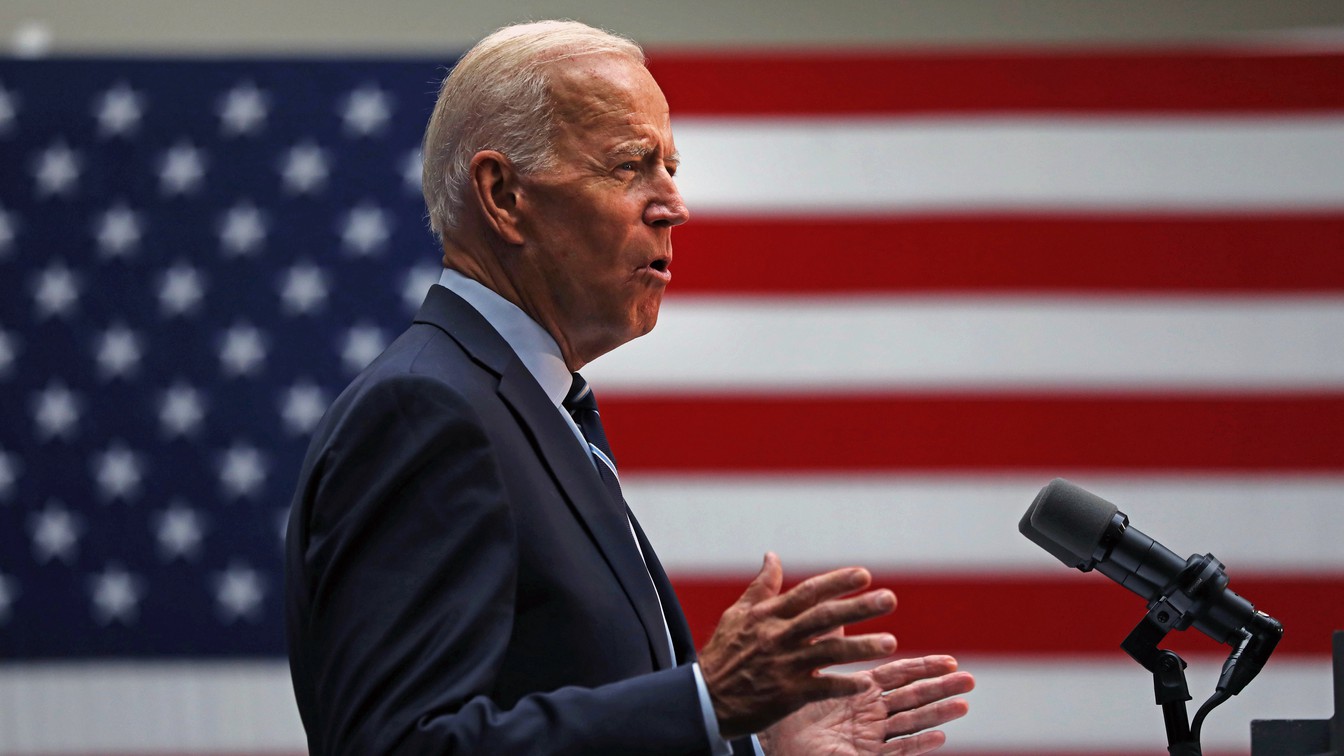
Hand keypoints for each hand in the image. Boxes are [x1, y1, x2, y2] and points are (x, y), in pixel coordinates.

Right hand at [698, 553, 898, 737]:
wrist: (705, 698)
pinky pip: (822, 688)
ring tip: (891, 642)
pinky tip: (867, 682)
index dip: (837, 582)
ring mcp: (785, 666)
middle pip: (825, 618)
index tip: (865, 575)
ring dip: (862, 647)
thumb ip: (761, 586)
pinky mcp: (788, 694)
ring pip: (829, 653)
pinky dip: (844, 685)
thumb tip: (772, 555)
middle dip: (859, 608)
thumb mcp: (737, 614)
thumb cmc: (723, 654)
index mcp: (769, 615)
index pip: (808, 593)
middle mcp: (779, 637)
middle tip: (890, 599)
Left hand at [759, 655, 973, 755]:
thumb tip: (830, 610)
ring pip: (910, 723)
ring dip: (938, 715)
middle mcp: (870, 714)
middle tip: (970, 680)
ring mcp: (870, 738)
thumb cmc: (790, 715)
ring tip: (964, 705)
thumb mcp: (809, 676)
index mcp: (860, 692)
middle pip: (912, 698)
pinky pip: (895, 751)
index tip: (951, 659)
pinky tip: (939, 737)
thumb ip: (825, 646)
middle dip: (941, 689)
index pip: (898, 676)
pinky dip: (917, 744)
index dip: (924, 668)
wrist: (773, 747)